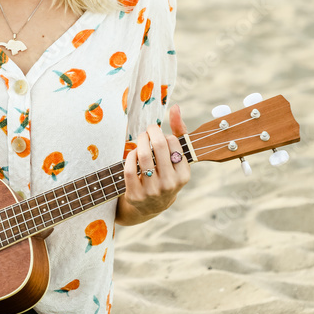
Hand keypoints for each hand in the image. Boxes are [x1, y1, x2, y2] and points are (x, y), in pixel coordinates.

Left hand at [117, 105, 190, 225]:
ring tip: (140, 140)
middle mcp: (170, 184)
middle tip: (147, 131)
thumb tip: (176, 107)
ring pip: (143, 156)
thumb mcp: (176, 157)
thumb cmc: (166, 173)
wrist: (151, 206)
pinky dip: (130, 156)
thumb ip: (179, 131)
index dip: (164, 135)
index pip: (173, 143)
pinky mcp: (136, 195)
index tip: (159, 136)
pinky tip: (133, 153)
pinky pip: (130, 168)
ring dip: (139, 141)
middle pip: (159, 146)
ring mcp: (153, 191)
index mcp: (184, 175)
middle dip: (150, 132)